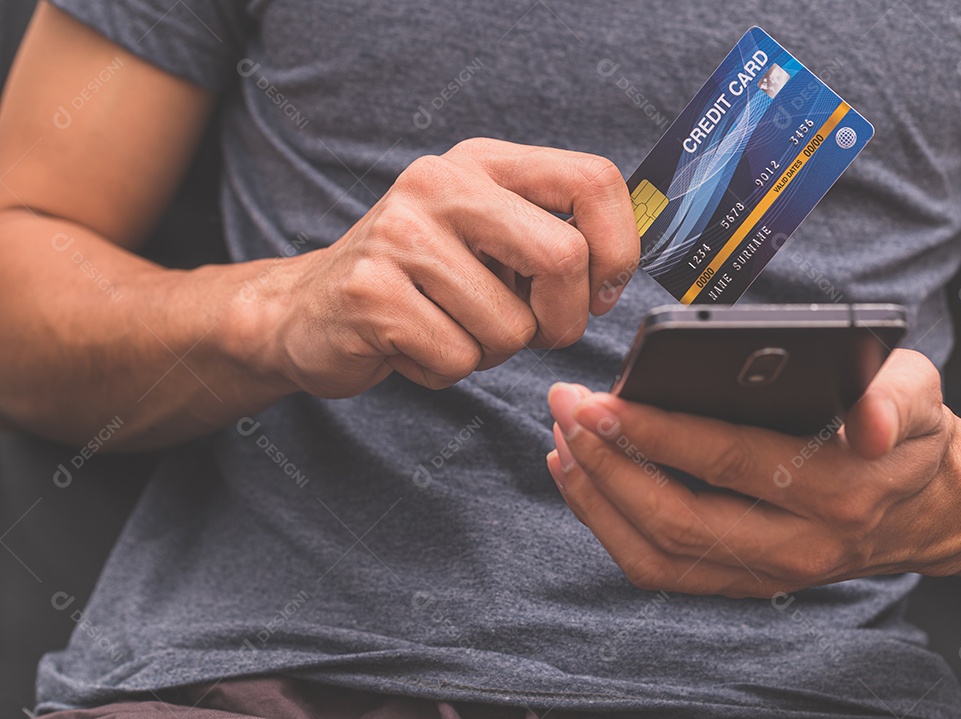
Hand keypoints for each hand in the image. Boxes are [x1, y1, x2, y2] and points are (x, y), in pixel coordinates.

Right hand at [261, 138, 638, 396]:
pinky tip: (410, 345)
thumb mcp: (483, 236)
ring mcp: (401, 236)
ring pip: (511, 328)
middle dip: (563, 320)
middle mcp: (441, 183)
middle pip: (562, 257)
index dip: (619, 248)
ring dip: (492, 352)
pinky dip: (447, 371)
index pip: (592, 179)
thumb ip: (547, 237)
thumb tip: (616, 272)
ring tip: (448, 328)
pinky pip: (459, 360)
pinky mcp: (372, 294)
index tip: (600, 291)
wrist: (305, 309)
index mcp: (482, 163)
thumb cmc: (417, 281)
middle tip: (535, 333)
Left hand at [545, 349, 960, 596]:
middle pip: (677, 518)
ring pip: (657, 554)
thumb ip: (894, 396)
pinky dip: (609, 526)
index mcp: (840, 490)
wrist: (925, 507)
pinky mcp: (741, 583)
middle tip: (564, 410)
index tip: (600, 401)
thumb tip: (867, 419)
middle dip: (607, 463)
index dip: (657, 433)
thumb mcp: (917, 395)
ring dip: (597, 497)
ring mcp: (765, 574)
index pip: (730, 461)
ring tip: (562, 441)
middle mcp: (799, 546)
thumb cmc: (905, 434)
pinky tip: (581, 479)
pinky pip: (659, 569)